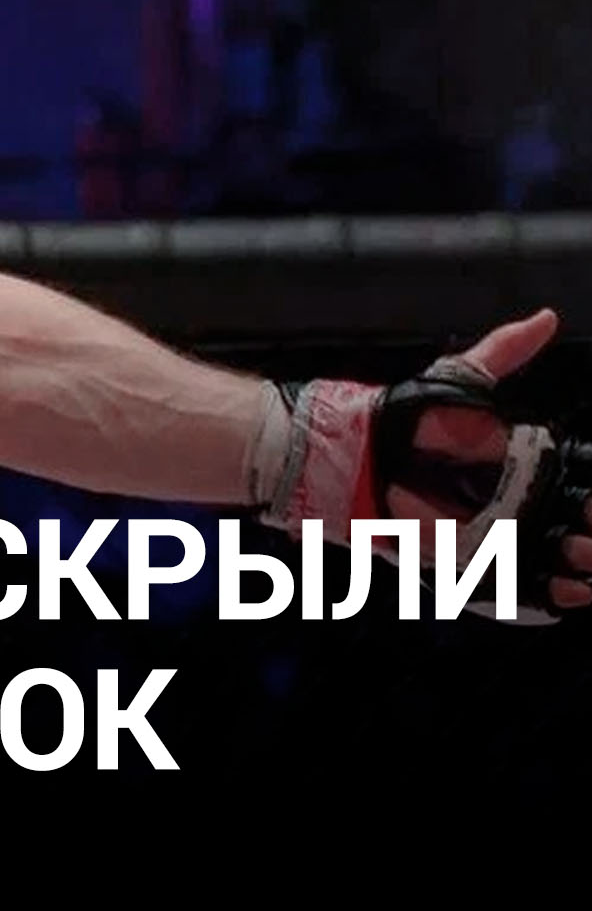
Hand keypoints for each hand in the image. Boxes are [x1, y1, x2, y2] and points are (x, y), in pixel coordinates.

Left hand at [384, 310, 590, 609]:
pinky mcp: (464, 563)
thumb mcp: (460, 377)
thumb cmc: (402, 415)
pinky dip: (543, 598)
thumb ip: (504, 351)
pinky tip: (565, 594)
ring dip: (580, 571)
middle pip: (574, 528)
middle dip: (591, 536)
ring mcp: (491, 535)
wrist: (349, 453)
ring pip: (554, 563)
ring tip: (586, 567)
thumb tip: (545, 318)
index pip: (576, 486)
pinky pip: (513, 590)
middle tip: (591, 535)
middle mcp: (510, 502)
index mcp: (518, 463)